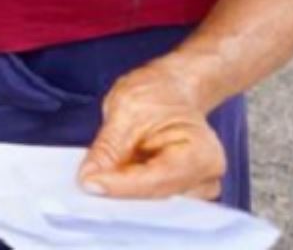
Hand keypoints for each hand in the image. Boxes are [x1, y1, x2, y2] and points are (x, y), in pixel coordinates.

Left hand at [78, 63, 225, 200]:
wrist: (172, 89)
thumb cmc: (159, 92)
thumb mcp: (127, 108)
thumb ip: (108, 147)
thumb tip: (89, 178)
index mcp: (202, 153)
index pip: (159, 178)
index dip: (121, 184)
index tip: (90, 183)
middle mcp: (205, 178)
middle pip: (155, 195)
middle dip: (120, 191)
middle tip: (87, 184)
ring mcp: (193, 190)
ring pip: (150, 203)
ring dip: (122, 194)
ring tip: (98, 179)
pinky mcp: (177, 194)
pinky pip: (148, 201)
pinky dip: (127, 192)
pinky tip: (110, 181)